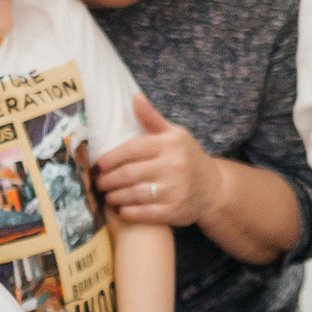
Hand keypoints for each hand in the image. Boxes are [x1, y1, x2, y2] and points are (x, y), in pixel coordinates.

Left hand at [94, 94, 219, 227]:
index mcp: (170, 144)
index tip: (97, 165)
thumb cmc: (187, 157)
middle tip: (98, 183)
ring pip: (133, 194)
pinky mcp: (175, 211)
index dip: (109, 159)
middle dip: (107, 180)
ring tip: (106, 196)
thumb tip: (135, 97)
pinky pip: (144, 213)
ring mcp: (175, 190)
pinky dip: (128, 212)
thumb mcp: (174, 134)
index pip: (131, 149)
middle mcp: (173, 166)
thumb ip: (152, 118)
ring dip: (114, 196)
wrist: (214, 187)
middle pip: (128, 174)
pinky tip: (120, 209)